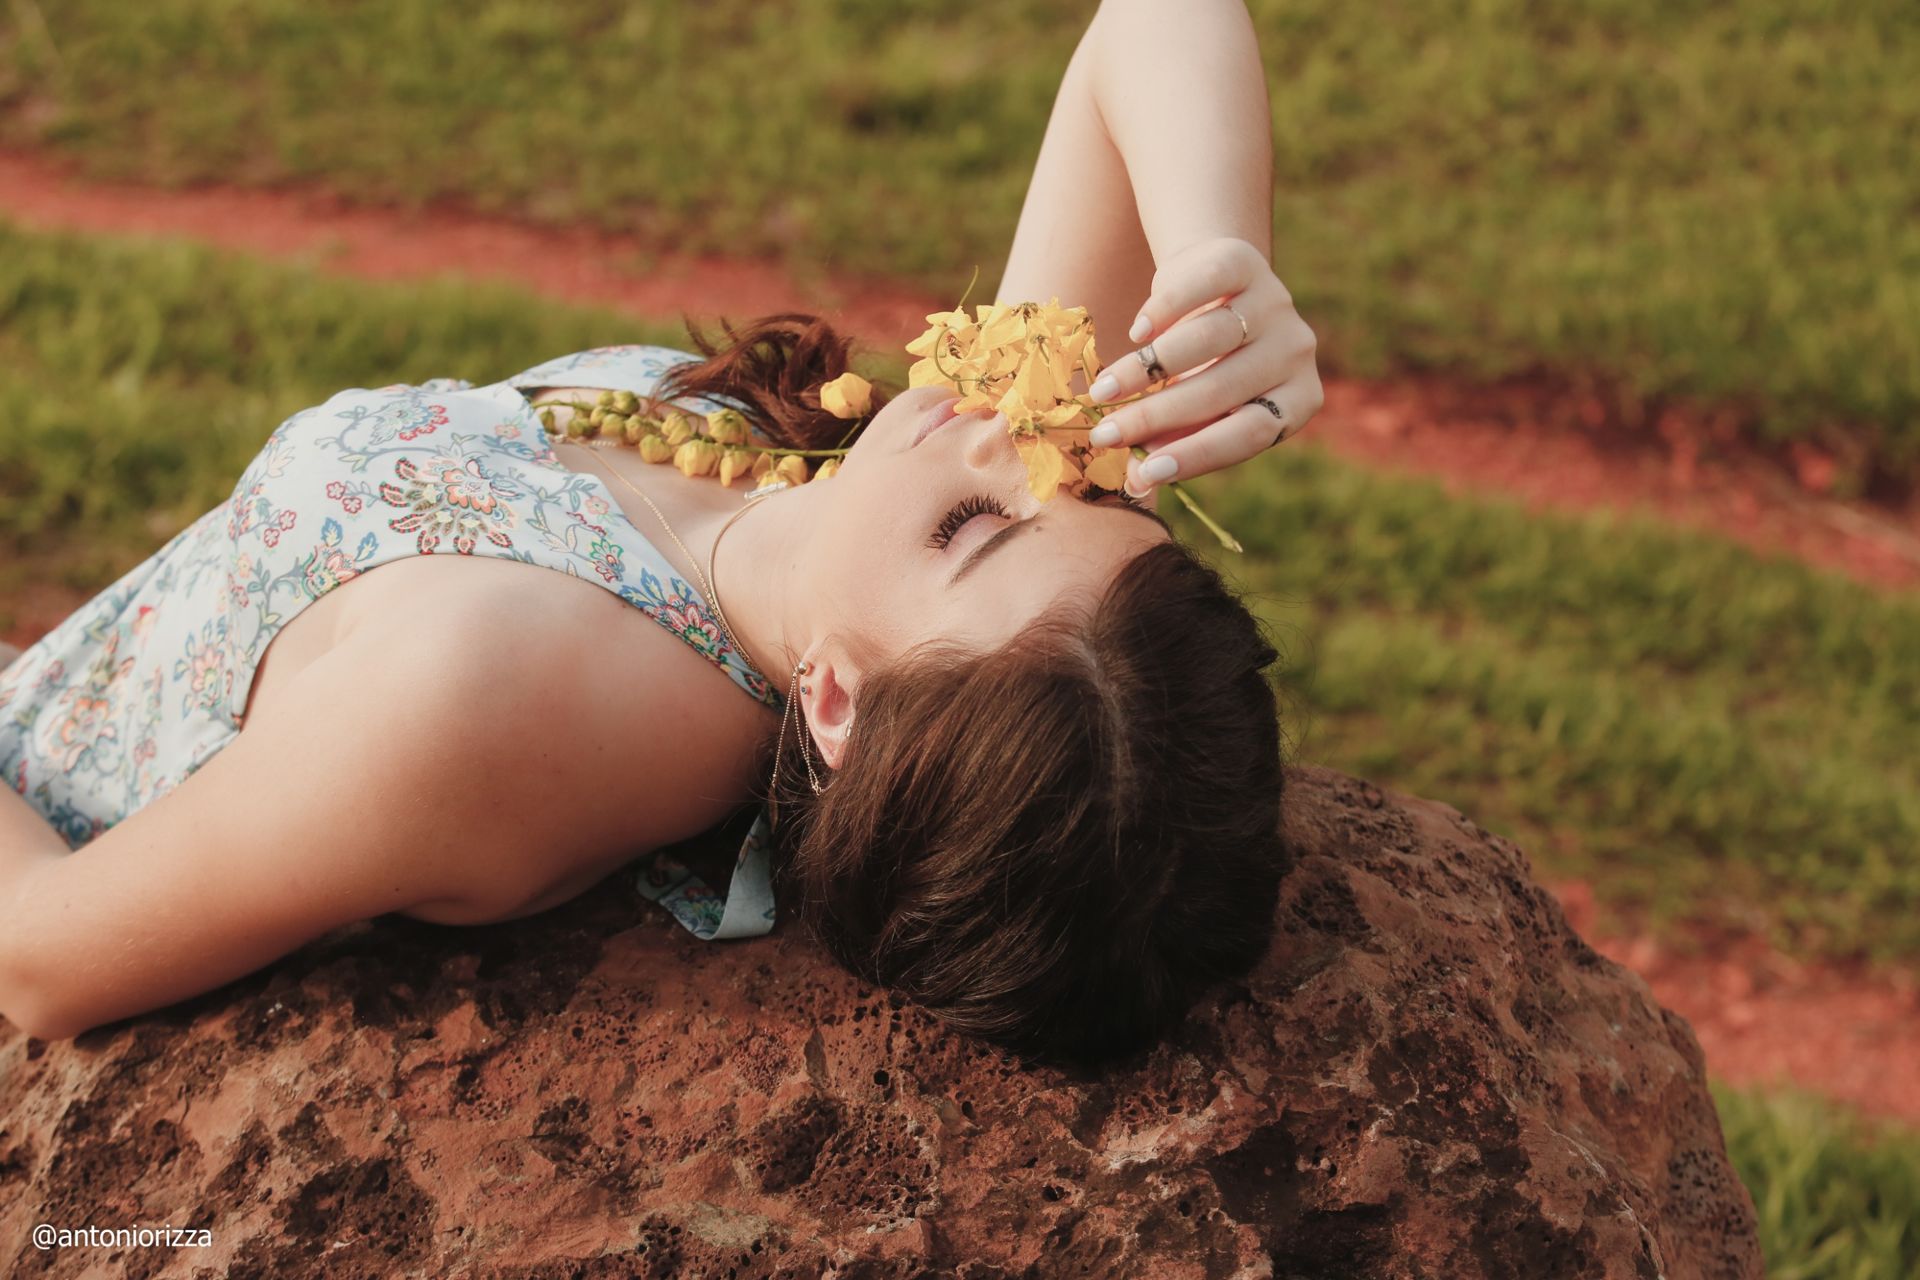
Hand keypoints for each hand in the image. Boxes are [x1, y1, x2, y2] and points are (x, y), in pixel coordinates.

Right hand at [1084, 236, 1322, 496]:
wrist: (1213, 291)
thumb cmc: (1203, 369)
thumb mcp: (1197, 411)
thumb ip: (1172, 444)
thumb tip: (1136, 485)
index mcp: (1297, 398)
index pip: (1249, 434)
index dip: (1196, 455)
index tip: (1146, 472)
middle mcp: (1297, 351)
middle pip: (1221, 389)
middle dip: (1154, 416)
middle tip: (1104, 435)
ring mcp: (1277, 303)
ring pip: (1208, 339)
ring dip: (1147, 369)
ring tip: (1104, 391)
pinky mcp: (1245, 263)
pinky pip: (1202, 287)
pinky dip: (1165, 311)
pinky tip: (1136, 333)